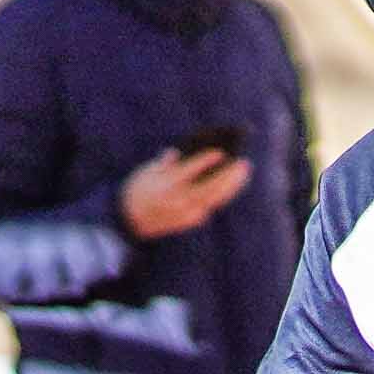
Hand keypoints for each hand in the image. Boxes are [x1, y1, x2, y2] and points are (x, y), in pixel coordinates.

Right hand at [119, 144, 247, 238]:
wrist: (129, 220)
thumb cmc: (138, 189)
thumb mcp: (146, 171)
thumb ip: (165, 162)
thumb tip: (179, 152)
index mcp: (165, 185)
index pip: (189, 171)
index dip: (205, 161)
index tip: (220, 152)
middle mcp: (177, 201)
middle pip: (209, 188)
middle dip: (228, 176)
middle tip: (243, 163)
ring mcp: (184, 213)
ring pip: (214, 199)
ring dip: (232, 186)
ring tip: (243, 171)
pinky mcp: (190, 221)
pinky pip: (210, 206)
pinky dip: (222, 194)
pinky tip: (232, 184)